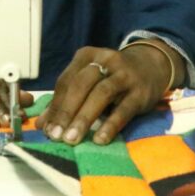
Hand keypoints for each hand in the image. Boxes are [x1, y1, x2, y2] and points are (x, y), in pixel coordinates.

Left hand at [36, 43, 177, 145]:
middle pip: (80, 85)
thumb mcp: (89, 81)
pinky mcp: (140, 91)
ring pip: (101, 94)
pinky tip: (99, 139)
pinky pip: (124, 109)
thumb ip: (66, 99)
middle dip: (66, 112)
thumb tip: (43, 125)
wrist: (151, 66)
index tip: (45, 129)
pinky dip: (110, 125)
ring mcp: (124, 74)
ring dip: (84, 118)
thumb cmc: (112, 76)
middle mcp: (104, 60)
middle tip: (56, 136)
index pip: (66, 81)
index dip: (54, 105)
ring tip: (72, 139)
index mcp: (86, 56)